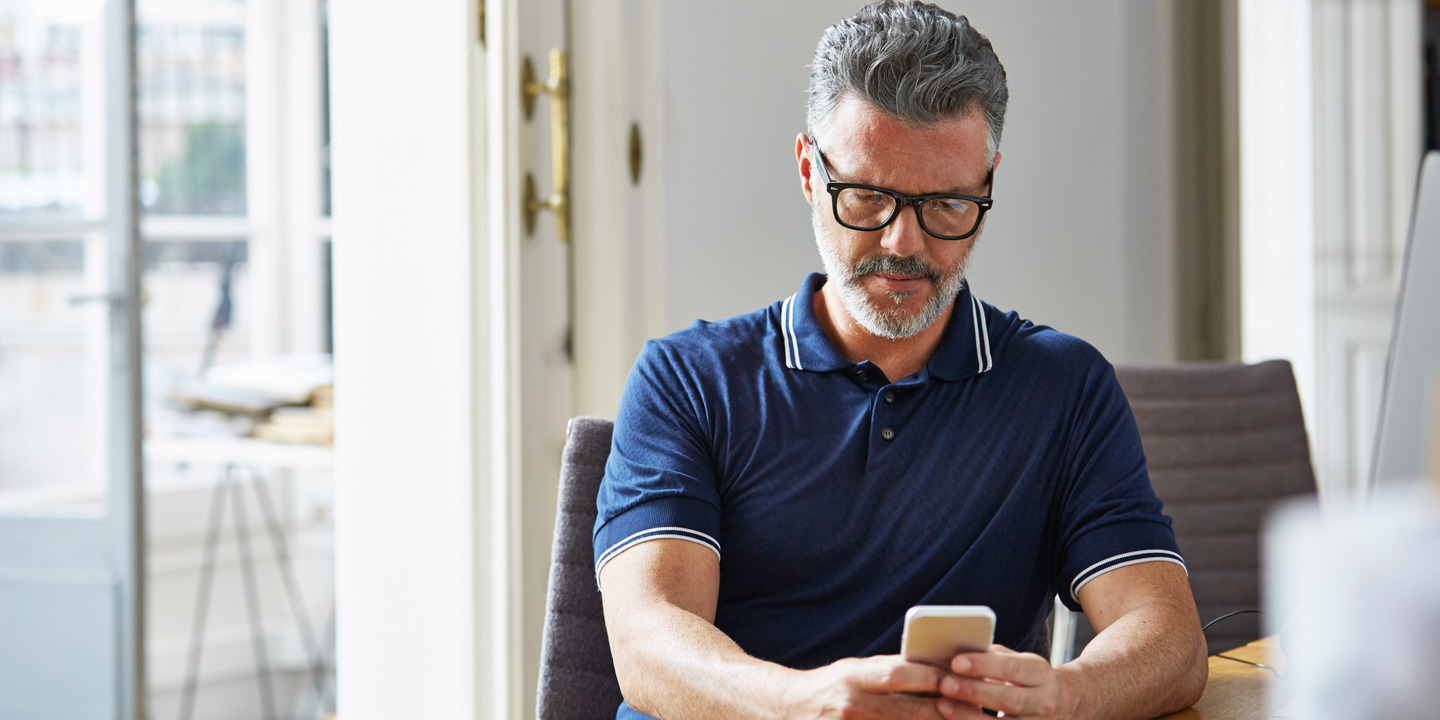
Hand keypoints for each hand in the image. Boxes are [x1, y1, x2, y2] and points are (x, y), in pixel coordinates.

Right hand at [778, 654, 950, 719]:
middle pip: (907, 710)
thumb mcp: (854, 670)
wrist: (789, 709)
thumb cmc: (830, 686)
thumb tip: (932, 668)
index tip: (955, 677)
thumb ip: (887, 671)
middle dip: (942, 711)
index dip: (928, 677)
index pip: (896, 673)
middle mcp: (853, 704)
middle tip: (972, 710)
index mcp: (854, 677)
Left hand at [936, 644, 1067, 718]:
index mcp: (1041, 674)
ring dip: (969, 715)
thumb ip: (992, 657)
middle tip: (945, 684)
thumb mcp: (1018, 661)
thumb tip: (956, 653)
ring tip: (943, 705)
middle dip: (974, 692)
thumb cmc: (1028, 677)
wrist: (1063, 703)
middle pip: (1009, 699)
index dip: (984, 665)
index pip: (1012, 669)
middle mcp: (1043, 702)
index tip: (956, 662)